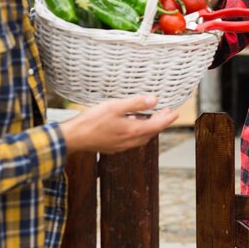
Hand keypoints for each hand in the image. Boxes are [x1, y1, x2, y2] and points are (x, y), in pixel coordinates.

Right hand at [59, 96, 177, 154]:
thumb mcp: (115, 107)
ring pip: (142, 138)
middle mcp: (129, 141)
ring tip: (151, 117)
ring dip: (150, 128)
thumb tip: (155, 99)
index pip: (157, 125)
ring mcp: (121, 146)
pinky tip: (133, 126)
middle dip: (160, 122)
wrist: (73, 138)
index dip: (168, 118)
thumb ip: (136, 103)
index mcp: (133, 131)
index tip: (175, 112)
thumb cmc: (92, 121)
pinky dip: (138, 132)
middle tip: (166, 112)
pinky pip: (132, 140)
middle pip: (151, 132)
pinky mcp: (113, 147)